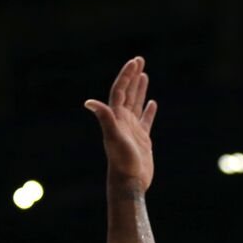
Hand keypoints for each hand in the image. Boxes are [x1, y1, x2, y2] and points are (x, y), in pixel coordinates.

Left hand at [85, 56, 157, 190]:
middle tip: (140, 60)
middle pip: (128, 93)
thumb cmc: (121, 161)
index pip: (121, 90)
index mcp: (116, 117)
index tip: (135, 61)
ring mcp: (132, 129)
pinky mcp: (142, 139)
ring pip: (136, 104)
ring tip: (145, 75)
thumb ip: (104, 118)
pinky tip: (153, 103)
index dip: (127, 75)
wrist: (129, 182)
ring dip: (140, 89)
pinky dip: (149, 111)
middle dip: (133, 76)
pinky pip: (146, 120)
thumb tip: (88, 102)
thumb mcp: (113, 137)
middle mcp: (122, 121)